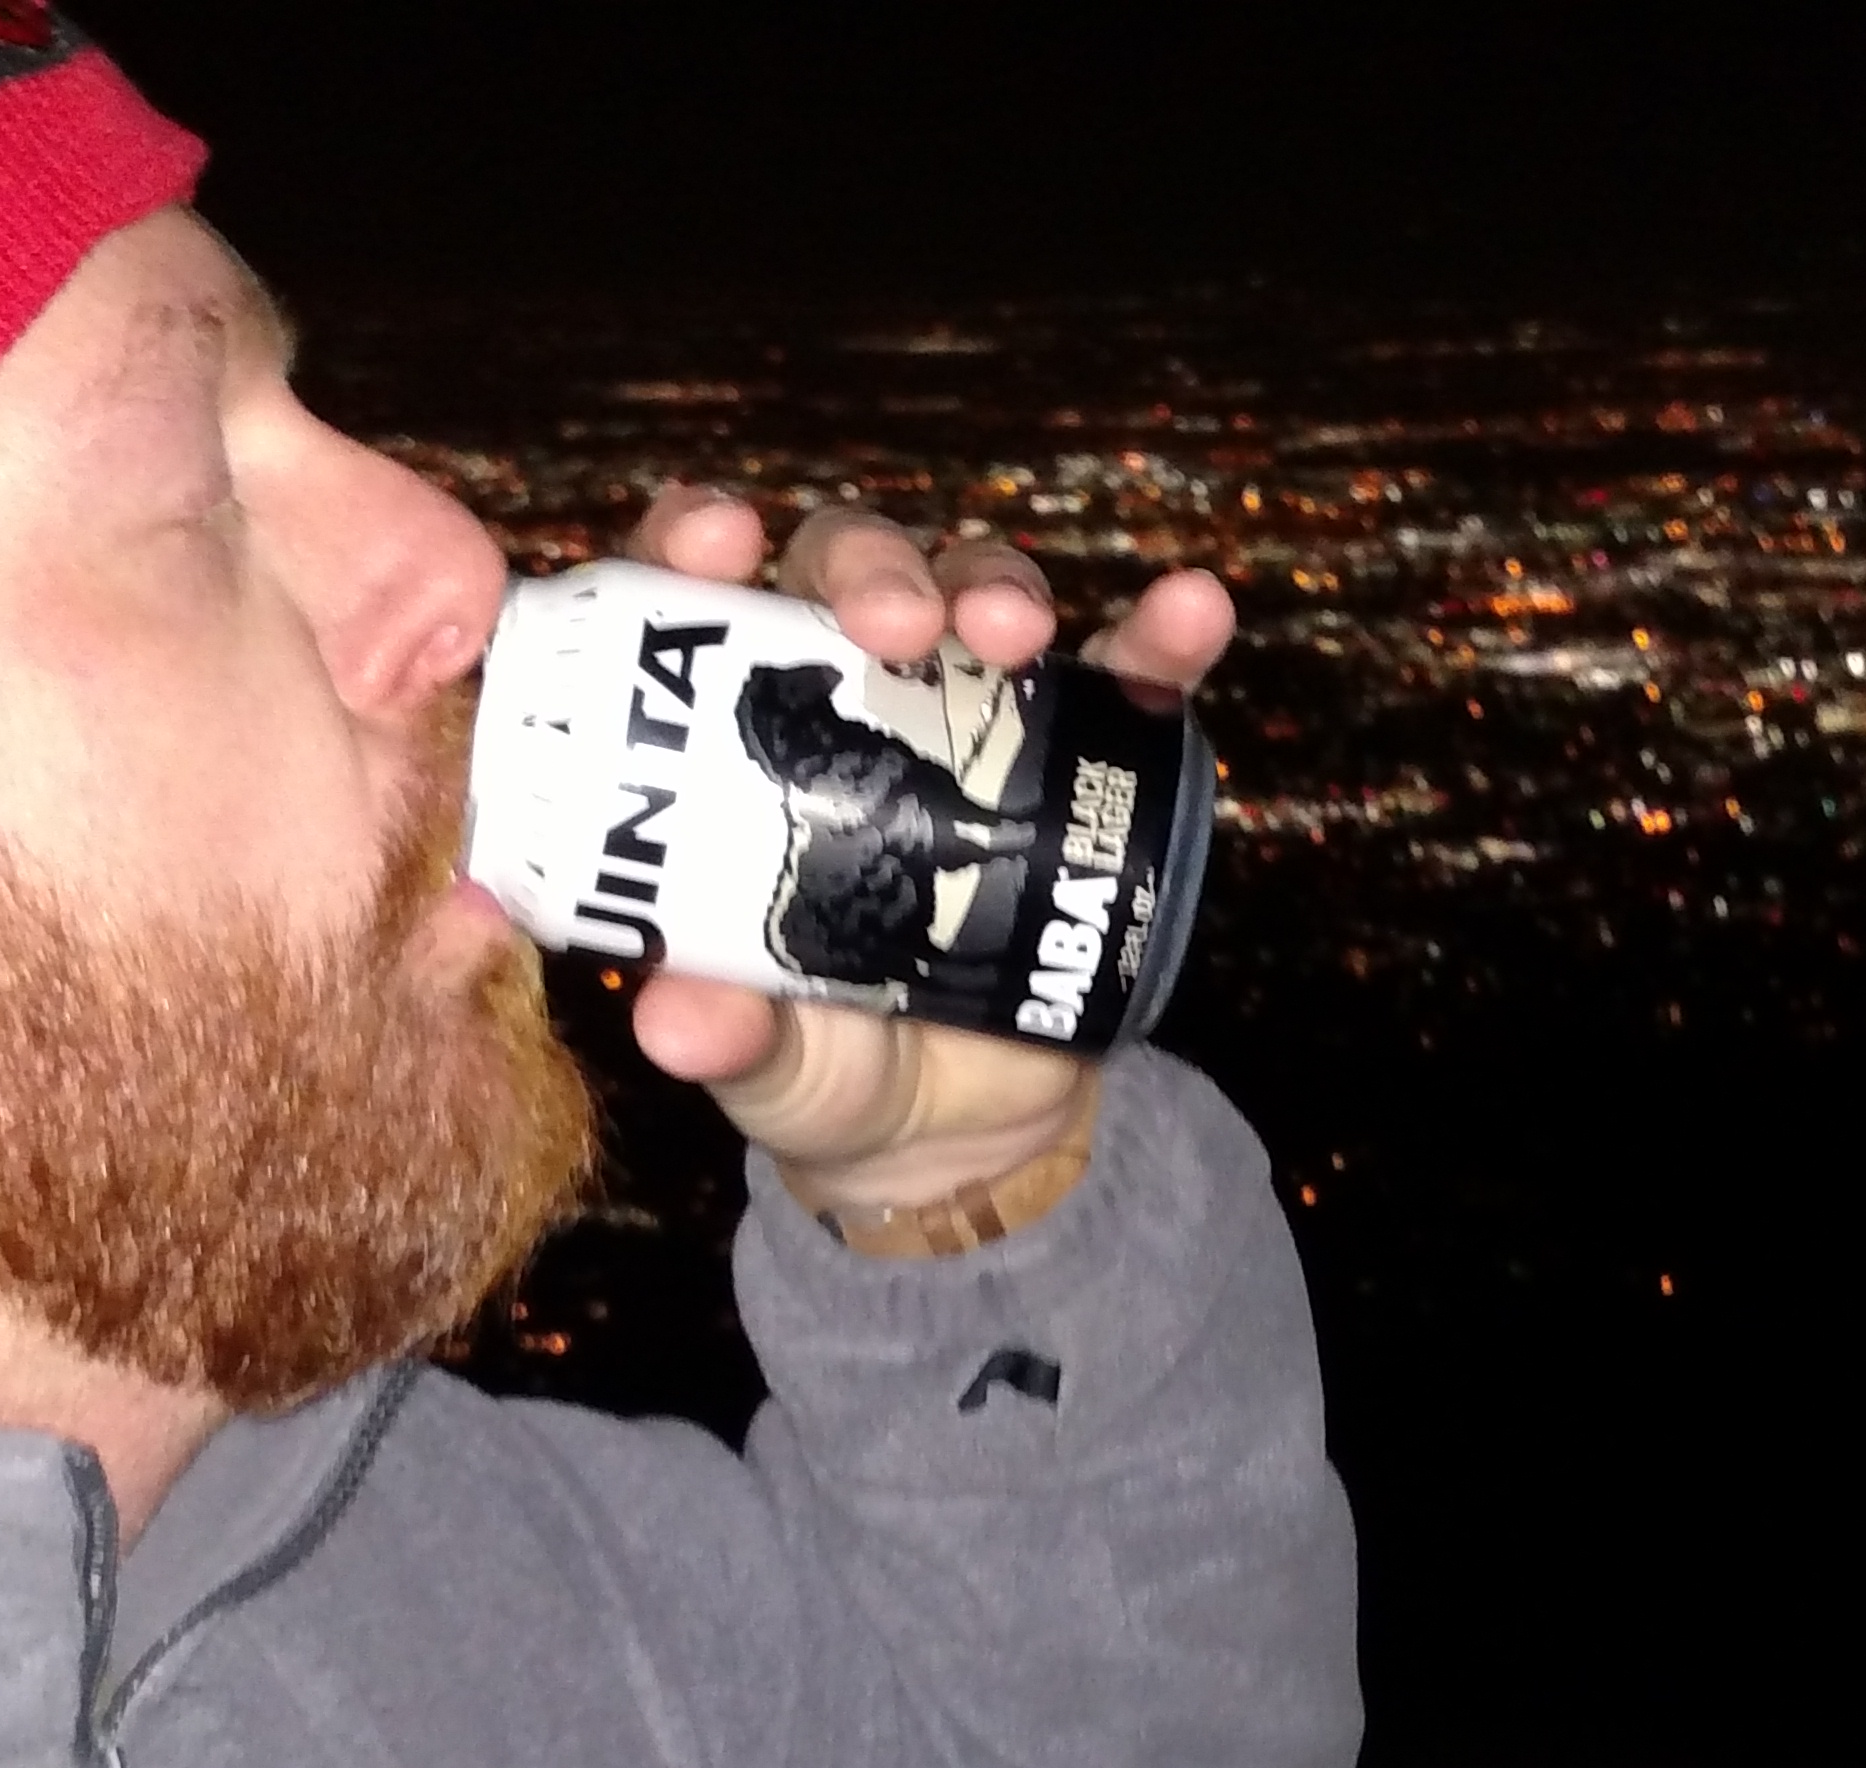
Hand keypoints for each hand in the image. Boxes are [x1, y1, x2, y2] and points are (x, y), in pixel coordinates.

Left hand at [603, 486, 1236, 1215]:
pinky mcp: (1086, 757)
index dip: (697, 542)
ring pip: (976, 592)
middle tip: (894, 624)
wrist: (961, 1127)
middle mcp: (850, 692)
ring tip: (1017, 633)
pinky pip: (1131, 675)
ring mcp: (974, 713)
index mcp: (741, 736)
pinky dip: (1161, 638)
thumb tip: (674, 1023)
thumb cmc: (822, 1062)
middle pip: (846, 571)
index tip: (720, 542)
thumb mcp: (768, 1062)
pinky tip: (1191, 610)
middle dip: (872, 568)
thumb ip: (730, 1036)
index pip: (698, 604)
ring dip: (995, 585)